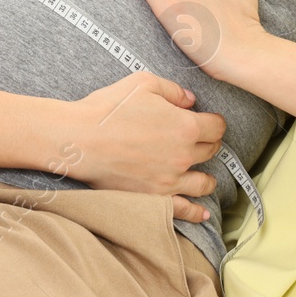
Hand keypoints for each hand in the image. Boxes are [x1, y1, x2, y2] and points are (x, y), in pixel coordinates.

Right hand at [61, 70, 224, 222]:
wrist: (79, 139)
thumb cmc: (108, 108)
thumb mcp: (142, 83)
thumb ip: (173, 90)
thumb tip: (191, 100)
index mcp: (185, 126)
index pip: (216, 127)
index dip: (215, 122)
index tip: (209, 121)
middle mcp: (183, 155)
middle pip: (211, 152)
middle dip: (209, 144)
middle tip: (199, 141)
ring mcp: (170, 180)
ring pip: (203, 183)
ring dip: (207, 177)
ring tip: (203, 175)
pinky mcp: (154, 198)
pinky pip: (184, 210)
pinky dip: (197, 212)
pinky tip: (203, 213)